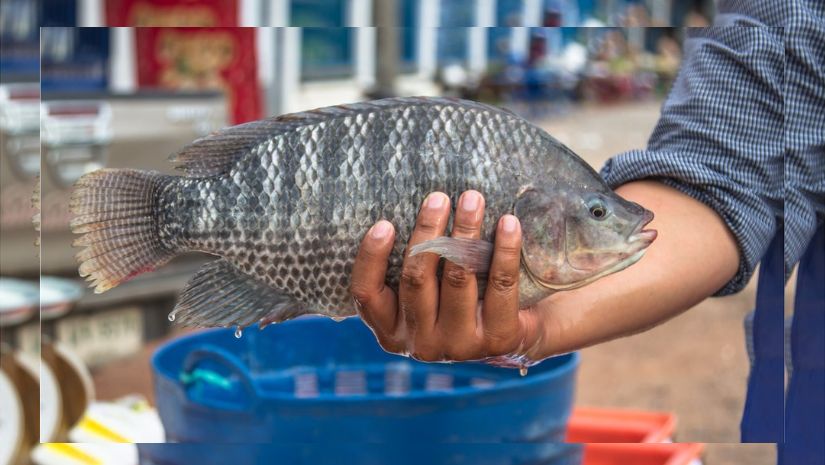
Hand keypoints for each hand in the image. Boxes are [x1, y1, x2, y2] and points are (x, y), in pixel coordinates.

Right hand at [350, 190, 541, 363]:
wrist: (516, 339)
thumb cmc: (461, 302)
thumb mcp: (428, 295)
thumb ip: (415, 266)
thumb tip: (415, 207)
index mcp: (392, 331)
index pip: (367, 293)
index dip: (371, 257)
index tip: (384, 224)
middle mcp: (421, 344)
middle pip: (416, 278)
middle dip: (427, 230)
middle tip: (439, 197)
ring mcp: (459, 345)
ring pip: (457, 276)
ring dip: (465, 231)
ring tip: (473, 199)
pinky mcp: (497, 338)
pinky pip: (500, 284)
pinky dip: (505, 249)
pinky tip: (508, 223)